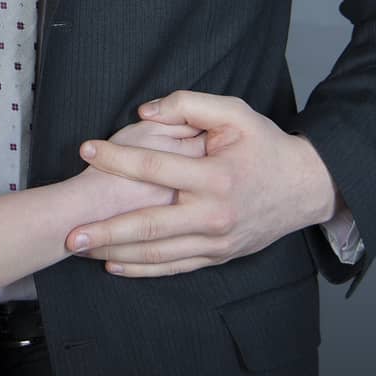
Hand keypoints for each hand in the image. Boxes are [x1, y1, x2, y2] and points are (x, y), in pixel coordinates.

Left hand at [66, 91, 338, 277]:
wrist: (305, 188)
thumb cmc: (265, 146)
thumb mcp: (235, 112)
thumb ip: (188, 105)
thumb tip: (144, 111)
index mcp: (216, 176)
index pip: (155, 166)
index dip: (117, 158)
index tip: (86, 150)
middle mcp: (214, 214)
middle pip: (149, 225)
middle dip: (106, 230)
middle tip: (70, 233)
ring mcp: (216, 241)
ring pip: (158, 253)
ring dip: (117, 253)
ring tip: (81, 251)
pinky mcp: (218, 256)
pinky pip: (174, 267)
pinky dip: (143, 270)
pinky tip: (114, 265)